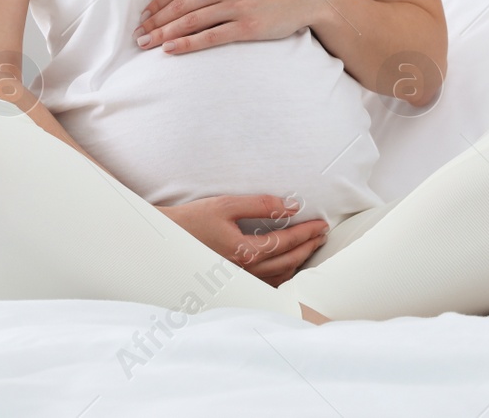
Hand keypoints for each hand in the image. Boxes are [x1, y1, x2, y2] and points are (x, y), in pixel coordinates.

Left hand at [134, 0, 316, 54]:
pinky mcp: (247, 26)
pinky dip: (187, 43)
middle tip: (138, 34)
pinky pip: (210, 37)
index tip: (144, 16)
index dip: (158, 3)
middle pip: (181, 5)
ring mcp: (238, 5)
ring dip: (165, 34)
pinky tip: (170, 49)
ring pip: (191, 21)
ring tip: (147, 44)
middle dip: (156, 21)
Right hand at [156, 194, 329, 286]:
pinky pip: (267, 283)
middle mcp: (245, 270)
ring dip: (299, 260)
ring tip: (310, 247)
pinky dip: (284, 274)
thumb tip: (290, 205)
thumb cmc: (193, 220)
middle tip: (322, 234)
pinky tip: (288, 265)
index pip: (286, 242)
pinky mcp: (234, 281)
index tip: (320, 224)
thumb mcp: (226, 205)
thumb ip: (260, 204)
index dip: (306, 232)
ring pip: (280, 275)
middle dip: (308, 246)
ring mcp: (240, 279)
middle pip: (288, 261)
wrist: (166, 238)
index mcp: (245, 251)